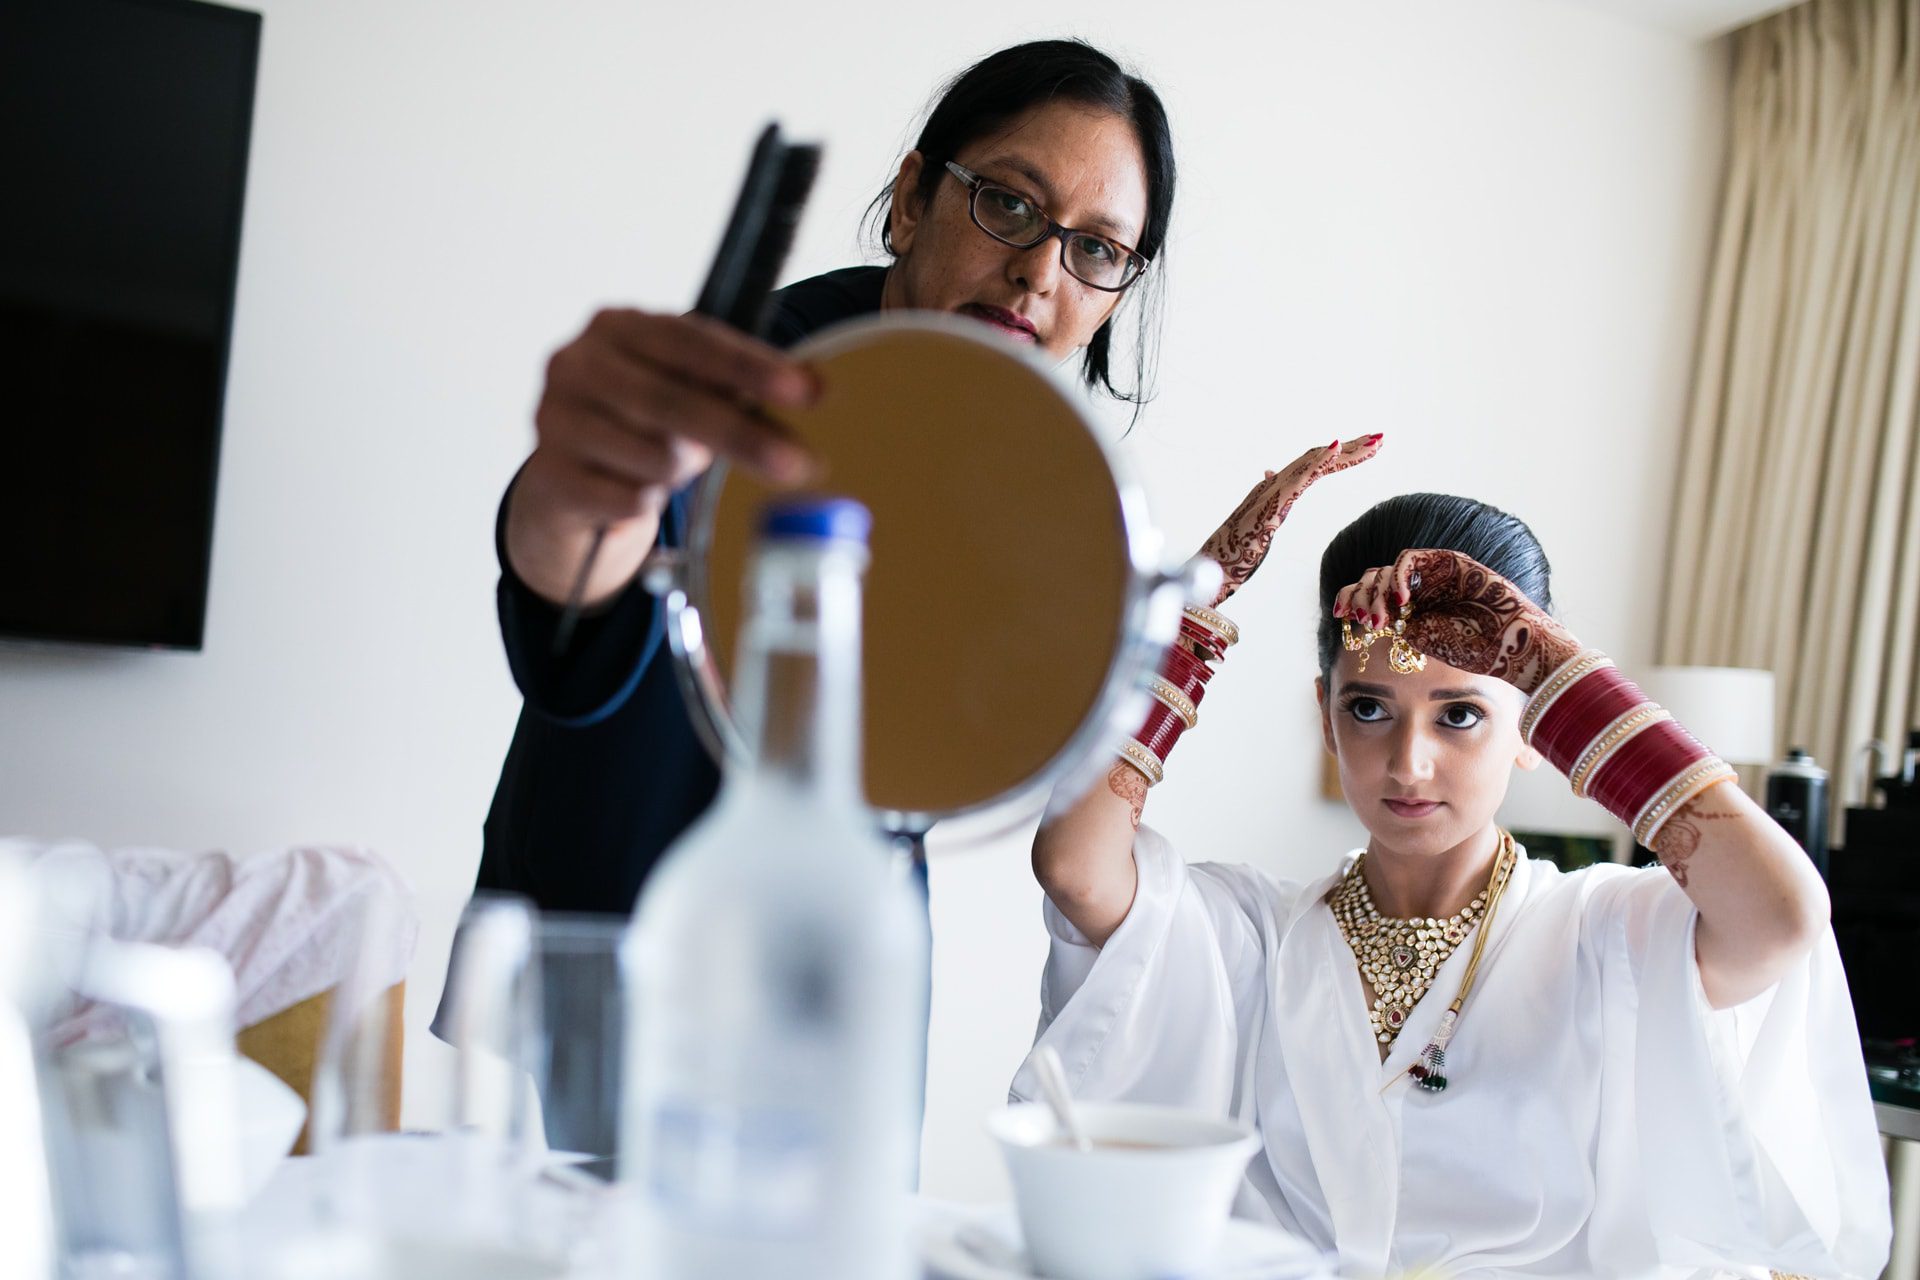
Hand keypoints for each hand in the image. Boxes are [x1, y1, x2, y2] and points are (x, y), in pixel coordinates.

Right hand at [507, 308, 820, 605]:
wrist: (568, 479)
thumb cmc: (642, 422)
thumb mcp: (686, 387)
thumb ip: (739, 383)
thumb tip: (817, 385)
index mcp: (616, 327)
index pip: (691, 340)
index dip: (751, 368)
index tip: (808, 393)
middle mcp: (576, 364)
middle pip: (673, 402)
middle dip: (742, 436)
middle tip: (799, 463)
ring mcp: (554, 420)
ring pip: (654, 457)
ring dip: (683, 471)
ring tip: (674, 465)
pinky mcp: (549, 476)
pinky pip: (629, 499)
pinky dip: (648, 503)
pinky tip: (638, 491)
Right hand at [1198, 435, 1381, 608]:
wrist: (1210, 569)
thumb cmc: (1230, 553)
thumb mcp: (1256, 522)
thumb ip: (1265, 501)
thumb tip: (1267, 474)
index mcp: (1273, 491)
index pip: (1312, 467)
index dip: (1340, 456)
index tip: (1367, 448)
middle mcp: (1273, 486)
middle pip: (1317, 459)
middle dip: (1351, 448)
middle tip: (1381, 437)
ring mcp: (1271, 493)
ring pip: (1313, 463)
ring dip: (1345, 451)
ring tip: (1374, 442)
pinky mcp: (1271, 505)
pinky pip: (1299, 479)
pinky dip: (1319, 461)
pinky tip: (1336, 447)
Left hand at [1332, 549, 1578, 693]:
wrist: (1520, 650)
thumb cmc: (1481, 660)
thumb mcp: (1427, 654)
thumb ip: (1398, 643)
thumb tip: (1364, 631)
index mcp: (1409, 611)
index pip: (1368, 596)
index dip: (1350, 601)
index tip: (1340, 618)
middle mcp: (1419, 590)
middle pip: (1372, 578)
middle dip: (1359, 595)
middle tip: (1358, 618)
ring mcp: (1434, 575)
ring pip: (1388, 568)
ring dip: (1376, 589)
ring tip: (1378, 618)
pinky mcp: (1450, 563)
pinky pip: (1411, 559)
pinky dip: (1400, 575)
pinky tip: (1402, 600)